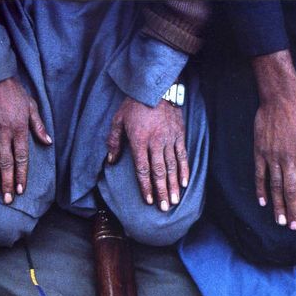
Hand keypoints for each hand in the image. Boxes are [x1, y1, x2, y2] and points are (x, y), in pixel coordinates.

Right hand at [0, 77, 51, 202]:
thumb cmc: (13, 91)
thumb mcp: (30, 106)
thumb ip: (38, 126)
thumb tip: (48, 142)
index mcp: (19, 130)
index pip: (21, 157)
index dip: (21, 175)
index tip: (20, 190)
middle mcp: (3, 133)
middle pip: (6, 162)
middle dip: (6, 182)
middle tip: (7, 200)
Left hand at [106, 97, 188, 211]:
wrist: (156, 86)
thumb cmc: (134, 104)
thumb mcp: (118, 120)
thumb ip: (114, 142)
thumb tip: (111, 161)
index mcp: (139, 141)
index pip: (142, 169)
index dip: (146, 187)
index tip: (149, 201)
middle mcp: (155, 142)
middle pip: (159, 172)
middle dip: (162, 192)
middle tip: (164, 208)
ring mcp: (169, 139)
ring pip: (172, 167)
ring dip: (174, 186)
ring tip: (175, 201)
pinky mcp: (179, 135)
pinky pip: (183, 156)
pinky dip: (184, 170)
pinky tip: (185, 183)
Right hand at [252, 50, 295, 229]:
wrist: (280, 98)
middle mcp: (290, 159)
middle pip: (291, 191)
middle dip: (293, 211)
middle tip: (294, 227)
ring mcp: (273, 157)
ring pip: (276, 187)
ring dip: (278, 206)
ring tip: (281, 221)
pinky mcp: (260, 152)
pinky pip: (260, 175)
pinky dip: (261, 190)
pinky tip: (263, 203)